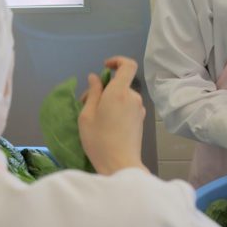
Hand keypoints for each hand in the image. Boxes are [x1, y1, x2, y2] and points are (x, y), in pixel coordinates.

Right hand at [78, 56, 147, 174]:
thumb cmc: (99, 140)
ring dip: (109, 100)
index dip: (117, 61)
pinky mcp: (140, 120)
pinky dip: (116, 108)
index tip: (104, 67)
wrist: (120, 165)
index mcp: (120, 92)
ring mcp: (139, 109)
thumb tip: (95, 77)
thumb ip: (93, 93)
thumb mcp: (87, 115)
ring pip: (123, 96)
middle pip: (120, 84)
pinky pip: (127, 106)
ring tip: (93, 116)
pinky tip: (105, 124)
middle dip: (103, 88)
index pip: (128, 65)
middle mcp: (133, 97)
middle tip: (85, 103)